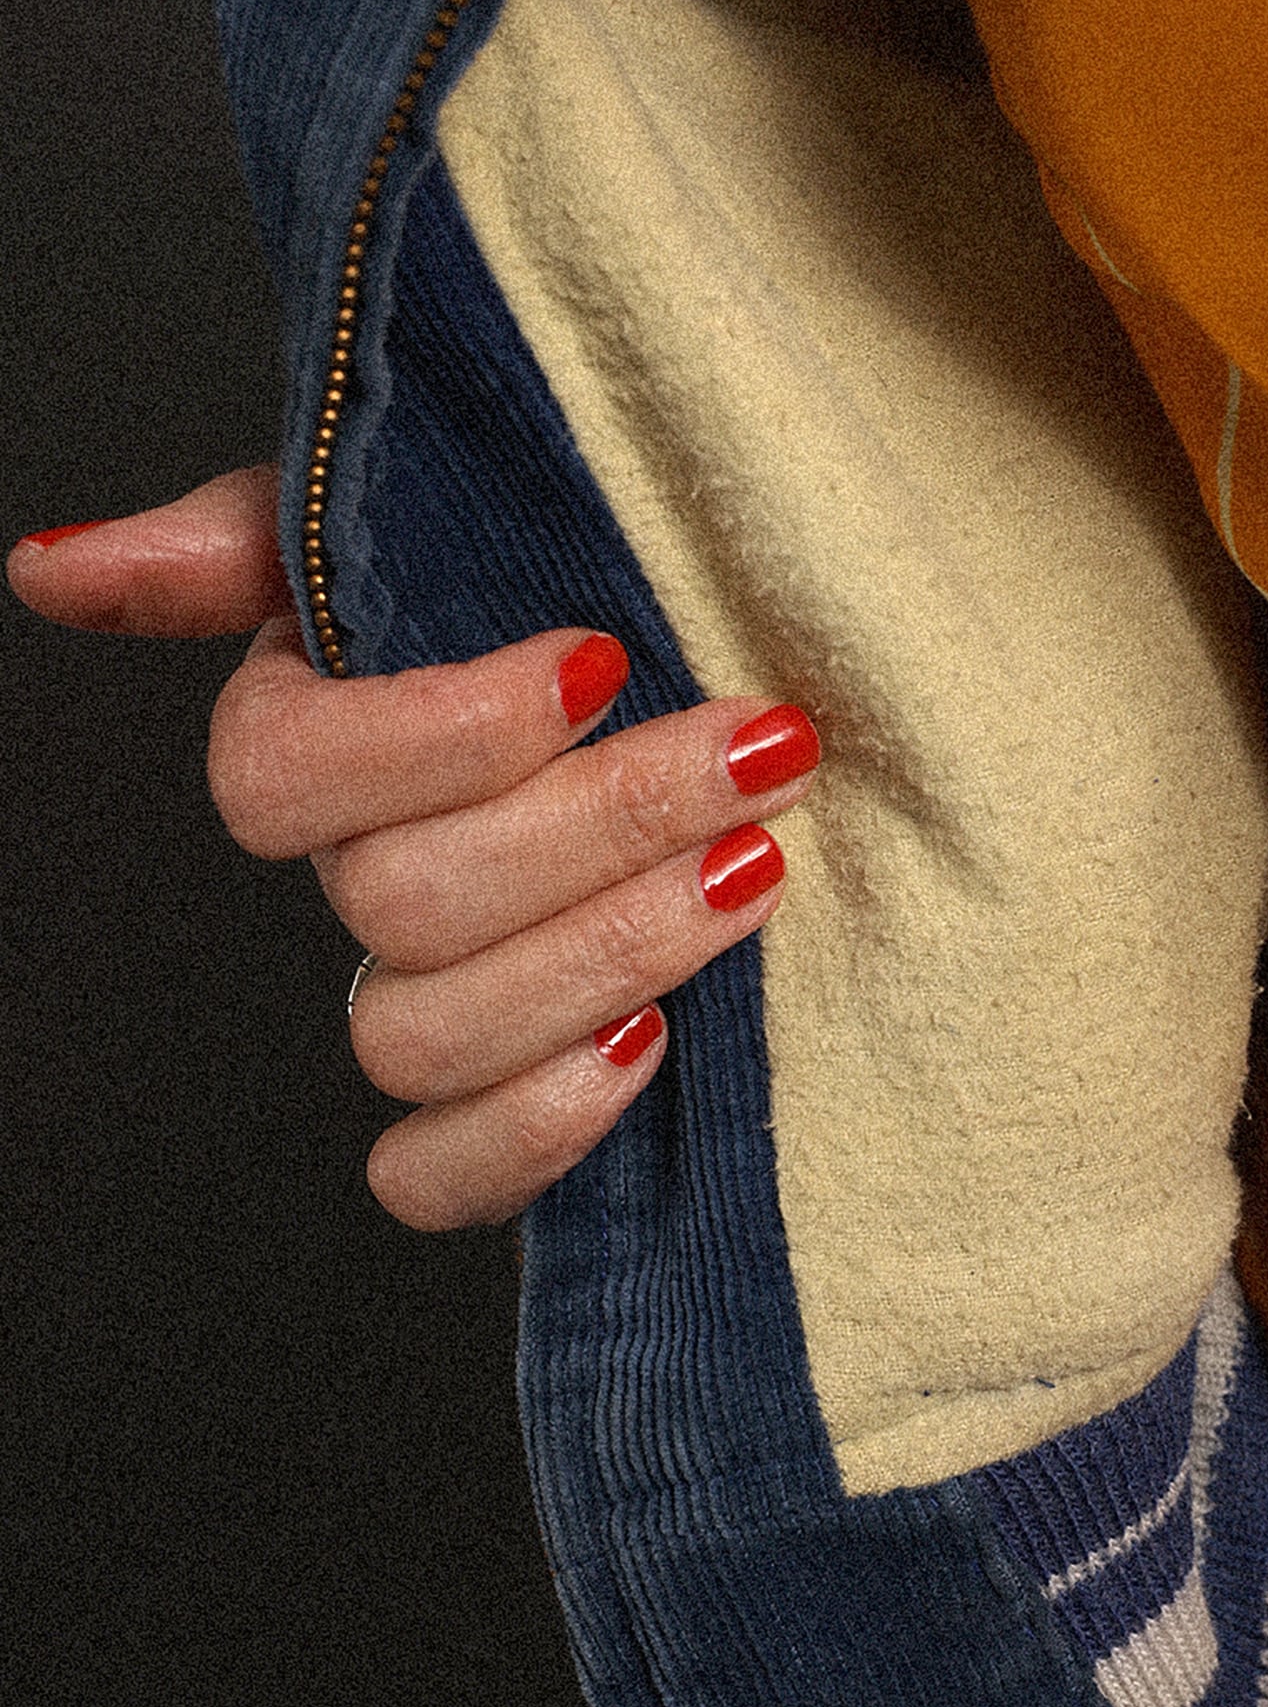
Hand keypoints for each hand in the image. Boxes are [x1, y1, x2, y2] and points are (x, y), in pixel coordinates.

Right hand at [8, 468, 818, 1228]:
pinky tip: (646, 1045)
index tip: (599, 661)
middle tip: (757, 753)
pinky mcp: (496, 1109)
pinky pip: (432, 1180)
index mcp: (314, 748)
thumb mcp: (424, 526)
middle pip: (401, 902)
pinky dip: (527, 1132)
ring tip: (752, 866)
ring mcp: (423, 1005)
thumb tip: (49, 571)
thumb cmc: (564, 611)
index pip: (282, 775)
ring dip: (606, 953)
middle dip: (601, 824)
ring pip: (427, 1032)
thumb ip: (251, 541)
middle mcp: (356, 886)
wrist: (710, 707)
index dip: (440, 733)